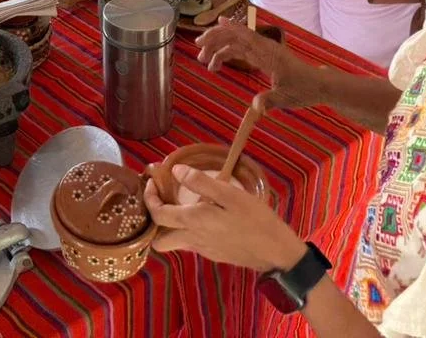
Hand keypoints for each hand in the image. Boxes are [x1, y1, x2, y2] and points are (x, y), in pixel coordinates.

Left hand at [145, 165, 304, 271]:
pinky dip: (188, 230)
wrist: (276, 252)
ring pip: (175, 243)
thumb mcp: (230, 194)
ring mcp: (203, 249)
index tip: (152, 183)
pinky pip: (191, 243)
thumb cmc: (255, 219)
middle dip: (155, 222)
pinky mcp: (214, 254)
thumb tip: (176, 171)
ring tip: (180, 204)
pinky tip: (202, 215)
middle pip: (159, 240)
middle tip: (161, 201)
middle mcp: (193, 239)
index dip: (149, 198)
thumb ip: (201, 182)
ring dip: (171, 227)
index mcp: (194, 221)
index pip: (158, 214)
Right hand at [196, 26, 316, 110]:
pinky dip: (227, 54)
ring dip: (218, 48)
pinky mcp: (262, 57)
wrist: (317, 85)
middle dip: (216, 40)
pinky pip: (240, 50)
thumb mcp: (287, 98)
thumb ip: (269, 101)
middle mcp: (265, 48)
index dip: (231, 28)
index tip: (216, 22)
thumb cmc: (304, 89)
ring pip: (236, 43)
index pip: (247, 37)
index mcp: (270, 54)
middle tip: (199, 52)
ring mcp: (263, 52)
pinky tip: (217, 61)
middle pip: (236, 37)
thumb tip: (255, 108)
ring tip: (204, 61)